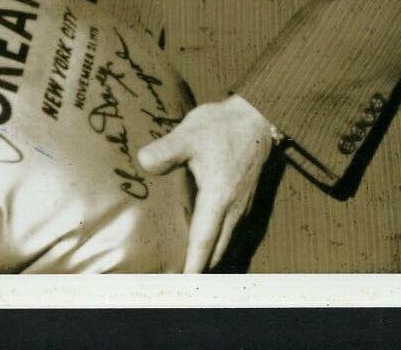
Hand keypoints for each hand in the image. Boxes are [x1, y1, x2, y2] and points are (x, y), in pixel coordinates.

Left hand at [136, 94, 276, 272]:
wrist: (257, 118)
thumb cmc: (221, 127)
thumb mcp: (189, 134)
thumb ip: (166, 150)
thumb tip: (143, 162)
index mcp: (219, 198)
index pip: (204, 240)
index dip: (193, 263)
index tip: (185, 283)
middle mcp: (234, 208)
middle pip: (217, 248)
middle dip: (200, 266)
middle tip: (179, 280)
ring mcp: (243, 206)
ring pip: (226, 241)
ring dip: (210, 255)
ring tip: (190, 267)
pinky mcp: (245, 200)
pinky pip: (232, 231)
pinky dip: (218, 242)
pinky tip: (205, 241)